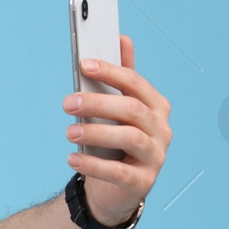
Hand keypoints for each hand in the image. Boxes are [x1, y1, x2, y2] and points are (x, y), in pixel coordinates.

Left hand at [62, 34, 171, 225]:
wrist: (115, 190)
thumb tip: (122, 38)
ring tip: (69, 132)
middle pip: (131, 109)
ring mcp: (156, 156)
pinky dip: (93, 164)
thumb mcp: (117, 111)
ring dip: (96, 133)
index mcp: (156, 106)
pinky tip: (72, 158)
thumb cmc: (115, 144)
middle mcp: (161, 130)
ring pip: (129, 138)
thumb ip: (121, 78)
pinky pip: (118, 172)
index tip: (83, 64)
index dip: (110, 71)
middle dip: (98, 103)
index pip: (135, 83)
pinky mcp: (143, 182)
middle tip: (67, 103)